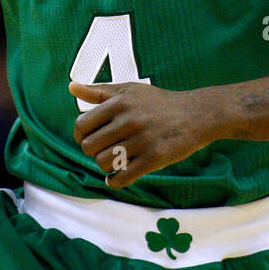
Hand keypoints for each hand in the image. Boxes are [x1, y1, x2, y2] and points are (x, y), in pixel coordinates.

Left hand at [71, 81, 222, 188]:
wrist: (197, 114)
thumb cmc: (160, 102)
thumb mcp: (129, 90)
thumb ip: (99, 92)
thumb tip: (71, 88)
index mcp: (119, 103)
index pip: (82, 126)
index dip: (81, 136)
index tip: (89, 139)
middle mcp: (128, 120)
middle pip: (90, 147)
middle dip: (93, 152)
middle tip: (104, 151)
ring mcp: (142, 140)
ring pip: (104, 163)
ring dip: (105, 166)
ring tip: (114, 162)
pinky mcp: (154, 158)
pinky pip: (123, 177)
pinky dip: (115, 181)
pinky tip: (117, 178)